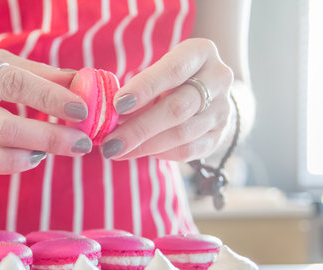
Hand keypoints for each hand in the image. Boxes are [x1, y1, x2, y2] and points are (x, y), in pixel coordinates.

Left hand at [101, 38, 233, 161]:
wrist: (208, 95)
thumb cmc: (169, 79)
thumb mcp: (156, 72)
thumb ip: (137, 88)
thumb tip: (109, 114)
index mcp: (201, 52)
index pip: (173, 70)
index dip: (144, 88)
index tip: (117, 105)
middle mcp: (218, 78)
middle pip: (177, 108)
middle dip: (139, 127)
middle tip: (110, 142)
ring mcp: (223, 109)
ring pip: (182, 133)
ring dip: (144, 145)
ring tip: (116, 150)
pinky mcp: (220, 135)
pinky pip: (188, 150)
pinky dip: (159, 153)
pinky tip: (137, 152)